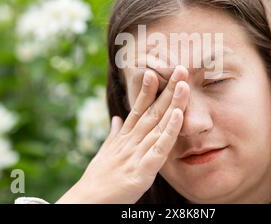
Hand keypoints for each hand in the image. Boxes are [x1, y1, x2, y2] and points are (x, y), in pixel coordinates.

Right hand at [56, 65, 189, 202]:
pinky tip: (178, 116)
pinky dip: (169, 132)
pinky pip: (160, 149)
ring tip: (183, 84)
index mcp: (124, 137)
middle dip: (167, 89)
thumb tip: (116, 119)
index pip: (139, 109)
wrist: (87, 201)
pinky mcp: (142, 170)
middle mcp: (131, 140)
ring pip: (158, 124)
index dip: (147, 90)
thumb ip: (114, 134)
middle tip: (179, 68)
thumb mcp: (106, 152)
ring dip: (172, 104)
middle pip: (153, 111)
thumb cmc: (98, 178)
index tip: (155, 71)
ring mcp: (136, 153)